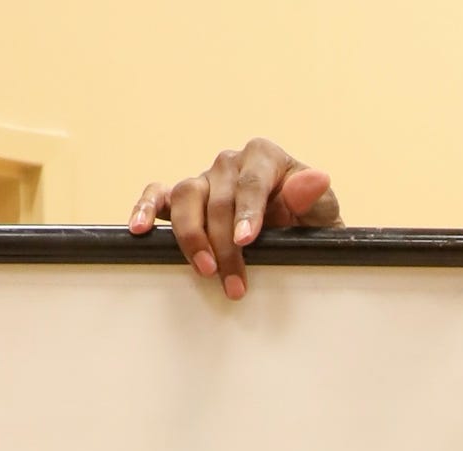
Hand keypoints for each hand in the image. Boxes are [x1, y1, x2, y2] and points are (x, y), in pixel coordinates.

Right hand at [129, 139, 342, 299]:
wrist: (297, 232)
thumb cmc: (308, 221)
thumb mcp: (322, 213)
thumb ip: (315, 198)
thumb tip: (315, 180)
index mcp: (264, 157)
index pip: (251, 181)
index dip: (247, 211)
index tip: (246, 241)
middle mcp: (230, 164)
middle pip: (217, 197)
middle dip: (224, 244)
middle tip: (234, 282)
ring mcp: (205, 180)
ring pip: (186, 195)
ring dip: (190, 235)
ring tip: (202, 269)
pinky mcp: (184, 198)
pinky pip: (158, 195)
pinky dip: (145, 208)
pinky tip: (140, 229)